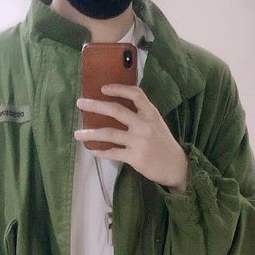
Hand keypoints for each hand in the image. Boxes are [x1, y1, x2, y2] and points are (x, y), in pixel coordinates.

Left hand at [75, 85, 189, 190]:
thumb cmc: (163, 143)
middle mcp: (145, 125)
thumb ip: (141, 114)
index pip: (135, 94)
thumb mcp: (156, 123)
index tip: (103, 88)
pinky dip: (100, 151)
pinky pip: (112, 153)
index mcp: (151, 113)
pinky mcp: (135, 157)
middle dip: (95, 105)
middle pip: (116, 110)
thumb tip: (115, 107)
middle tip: (80, 103)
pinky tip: (91, 149)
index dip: (118, 89)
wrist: (177, 166)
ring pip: (109, 133)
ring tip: (77, 134)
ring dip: (90, 133)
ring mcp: (139, 142)